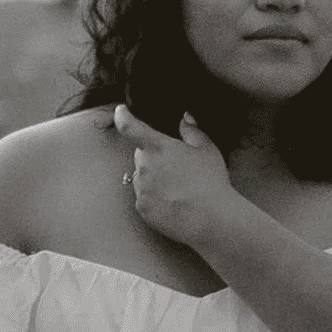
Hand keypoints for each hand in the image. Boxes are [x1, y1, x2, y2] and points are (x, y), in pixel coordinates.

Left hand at [116, 107, 245, 261]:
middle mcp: (144, 166)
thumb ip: (192, 131)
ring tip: (177, 187)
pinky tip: (173, 201)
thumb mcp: (207, 149)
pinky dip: (154, 197)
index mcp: (158, 147)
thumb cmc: (210, 182)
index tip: (121, 112)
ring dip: (152, 178)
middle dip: (153, 157)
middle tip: (175, 166)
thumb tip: (184, 119)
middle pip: (141, 155)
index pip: (130, 127)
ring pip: (141, 177)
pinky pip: (143, 197)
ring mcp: (141, 188)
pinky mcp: (142, 208)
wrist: (210, 219)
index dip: (122, 117)